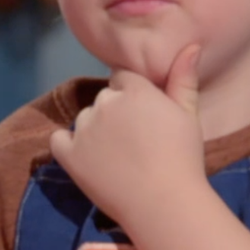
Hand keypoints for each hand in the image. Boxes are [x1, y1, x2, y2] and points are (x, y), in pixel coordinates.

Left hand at [49, 44, 205, 230]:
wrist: (165, 203)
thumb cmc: (183, 159)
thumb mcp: (189, 115)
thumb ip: (183, 79)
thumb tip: (191, 46)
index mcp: (133, 90)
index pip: (122, 78)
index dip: (133, 96)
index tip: (144, 118)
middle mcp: (105, 103)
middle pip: (104, 98)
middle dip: (115, 113)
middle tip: (135, 142)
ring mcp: (84, 129)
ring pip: (84, 119)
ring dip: (95, 131)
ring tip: (117, 157)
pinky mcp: (69, 155)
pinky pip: (58, 140)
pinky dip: (68, 145)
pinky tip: (85, 158)